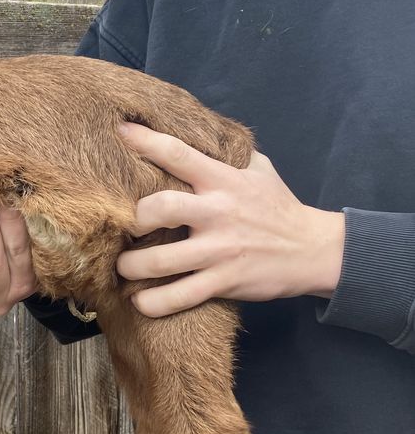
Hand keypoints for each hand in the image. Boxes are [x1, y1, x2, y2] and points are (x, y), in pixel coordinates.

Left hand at [115, 123, 345, 317]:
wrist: (312, 250)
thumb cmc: (277, 206)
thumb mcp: (258, 169)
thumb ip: (225, 153)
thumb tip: (195, 130)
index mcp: (223, 180)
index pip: (179, 154)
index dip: (146, 142)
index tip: (121, 132)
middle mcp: (218, 213)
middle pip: (161, 209)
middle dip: (133, 219)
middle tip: (124, 227)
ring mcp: (220, 250)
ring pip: (162, 261)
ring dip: (131, 266)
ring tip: (122, 267)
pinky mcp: (224, 282)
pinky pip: (180, 297)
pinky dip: (153, 303)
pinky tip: (141, 301)